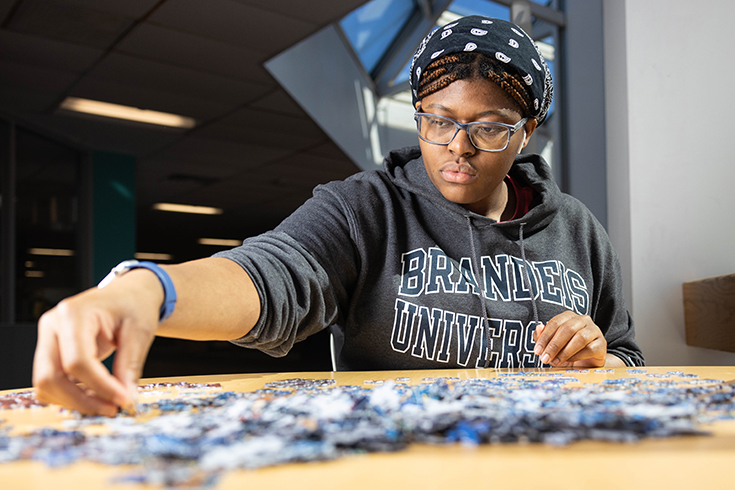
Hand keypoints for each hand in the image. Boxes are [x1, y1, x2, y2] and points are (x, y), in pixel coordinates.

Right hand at [32, 270, 161, 415]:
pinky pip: (52, 382)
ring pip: (47, 384)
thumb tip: (126, 398)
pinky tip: (97, 395)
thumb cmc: (133, 304)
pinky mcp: (51, 352)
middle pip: (51, 376)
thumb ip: (130, 365)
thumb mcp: (139, 331)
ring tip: (108, 402)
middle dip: (82, 400)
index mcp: (73, 313)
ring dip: (75, 401)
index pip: (77, 361)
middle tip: (113, 409)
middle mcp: (53, 325)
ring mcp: (47, 339)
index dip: (100, 386)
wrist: (128, 294)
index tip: (123, 400)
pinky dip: (72, 395)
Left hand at [532, 310, 606, 367]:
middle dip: (554, 345)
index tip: (537, 351)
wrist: (586, 362)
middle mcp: (583, 320)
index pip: (555, 323)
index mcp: (569, 317)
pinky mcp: (601, 343)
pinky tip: (569, 362)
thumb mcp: (553, 344)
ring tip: (555, 362)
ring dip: (565, 352)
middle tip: (545, 358)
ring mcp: (594, 331)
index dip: (544, 337)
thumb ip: (543, 336)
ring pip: (580, 338)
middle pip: (567, 329)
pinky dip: (577, 356)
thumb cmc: (567, 350)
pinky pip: (590, 349)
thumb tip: (538, 328)